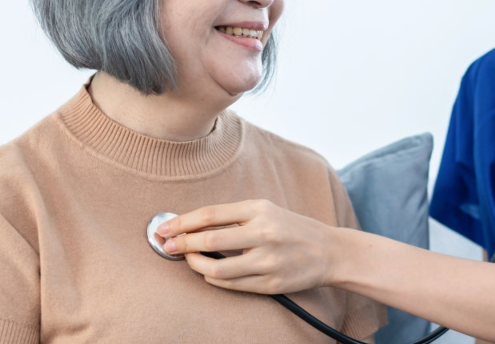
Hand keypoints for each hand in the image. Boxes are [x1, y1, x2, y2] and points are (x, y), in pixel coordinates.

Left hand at [155, 199, 342, 294]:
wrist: (329, 252)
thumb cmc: (291, 228)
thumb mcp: (266, 211)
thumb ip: (232, 217)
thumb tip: (192, 225)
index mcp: (260, 210)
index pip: (211, 215)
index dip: (183, 222)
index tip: (164, 228)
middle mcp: (264, 234)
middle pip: (210, 241)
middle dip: (182, 244)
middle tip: (168, 246)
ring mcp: (268, 261)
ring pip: (217, 269)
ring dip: (196, 265)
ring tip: (189, 260)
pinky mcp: (271, 284)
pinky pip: (232, 285)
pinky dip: (213, 279)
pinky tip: (208, 273)